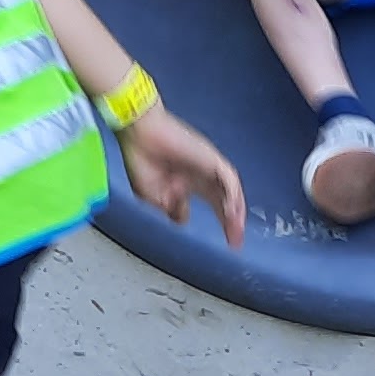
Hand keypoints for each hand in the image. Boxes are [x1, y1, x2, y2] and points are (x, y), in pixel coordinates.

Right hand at [121, 107, 246, 247]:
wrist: (138, 133)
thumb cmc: (141, 158)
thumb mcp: (152, 196)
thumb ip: (171, 209)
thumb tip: (184, 219)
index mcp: (190, 182)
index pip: (215, 204)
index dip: (222, 222)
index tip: (228, 242)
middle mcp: (203, 174)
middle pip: (226, 200)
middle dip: (233, 222)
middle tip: (236, 241)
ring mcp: (209, 165)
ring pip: (231, 190)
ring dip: (236, 210)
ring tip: (236, 230)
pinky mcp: (210, 157)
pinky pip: (228, 178)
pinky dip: (232, 195)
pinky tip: (231, 212)